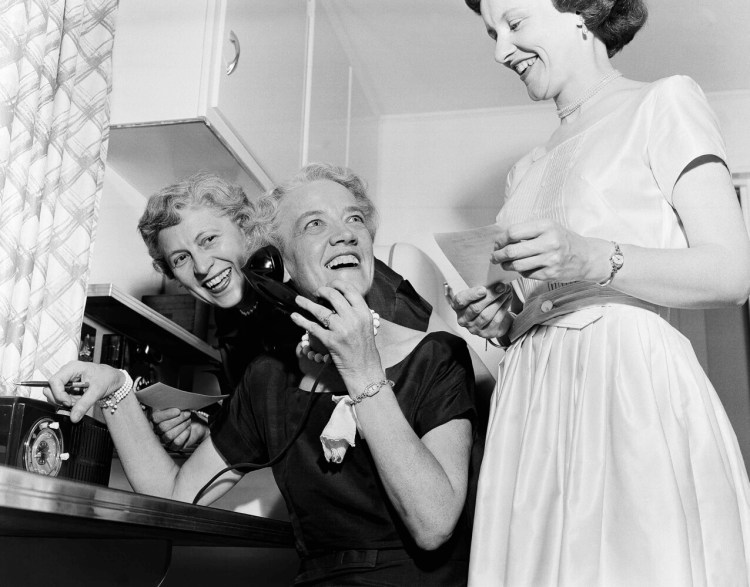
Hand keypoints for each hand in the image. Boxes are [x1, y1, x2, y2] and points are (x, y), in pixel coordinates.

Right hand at [45, 361, 124, 422]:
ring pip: (56, 395)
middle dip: (63, 399)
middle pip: (51, 389)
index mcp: (72, 368)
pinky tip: (80, 400)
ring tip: (81, 400)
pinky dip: (70, 402)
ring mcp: (66, 380)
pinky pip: (62, 398)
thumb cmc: (107, 378)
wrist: (113, 379)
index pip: (54, 381)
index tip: (69, 403)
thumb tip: (73, 417)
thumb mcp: (97, 391)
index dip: (58, 394)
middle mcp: (66, 373)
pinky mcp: (68, 387)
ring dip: (67, 402)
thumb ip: (84, 404)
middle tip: (76, 402)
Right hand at [150, 408, 208, 451]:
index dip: (167, 414)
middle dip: (178, 419)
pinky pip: (177, 442)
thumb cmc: (185, 413)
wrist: (196, 423)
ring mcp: (164, 440)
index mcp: (156, 419)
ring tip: (188, 420)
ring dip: (182, 426)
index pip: (155, 418)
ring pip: (169, 435)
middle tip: (187, 414)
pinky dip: (184, 434)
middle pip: (163, 427)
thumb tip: (174, 403)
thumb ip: (173, 404)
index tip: (178, 410)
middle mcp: (158, 430)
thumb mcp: (179, 406)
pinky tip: (188, 428)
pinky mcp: (173, 446)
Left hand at [290, 280, 380, 377]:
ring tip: (298, 300)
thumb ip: (355, 312)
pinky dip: (301, 320)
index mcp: (364, 313)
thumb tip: (338, 300)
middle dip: (322, 291)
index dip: (337, 284)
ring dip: (306, 303)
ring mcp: (341, 330)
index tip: (330, 285)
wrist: (364, 369)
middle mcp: (353, 319)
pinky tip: (295, 316)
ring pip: (320, 310)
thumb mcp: (366, 325)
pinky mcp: (330, 341)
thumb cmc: (364, 348)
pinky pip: (312, 327)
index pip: (350, 290)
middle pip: (333, 296)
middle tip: (316, 292)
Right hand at [448, 284, 512, 339]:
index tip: (483, 289)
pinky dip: (503, 308)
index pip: (460, 301)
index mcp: (457, 307)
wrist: (496, 319)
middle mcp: (463, 319)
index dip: (471, 295)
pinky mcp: (486, 333)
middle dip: (490, 296)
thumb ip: (479, 288)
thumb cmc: (485, 303)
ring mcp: (474, 328)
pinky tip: (508, 299)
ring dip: (498, 301)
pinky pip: (495, 320)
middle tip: (501, 287)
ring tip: (506, 291)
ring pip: (486, 315)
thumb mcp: (478, 294)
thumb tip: (492, 280)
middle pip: (475, 308)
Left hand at [492, 219, 609, 282]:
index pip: (513, 232)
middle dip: (498, 255)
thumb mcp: (548, 227)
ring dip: (506, 265)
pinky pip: (526, 274)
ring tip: (504, 264)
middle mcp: (549, 242)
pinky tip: (522, 267)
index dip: (500, 240)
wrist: (586, 256)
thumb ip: (527, 231)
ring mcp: (550, 260)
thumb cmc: (563, 240)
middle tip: (494, 257)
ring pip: (517, 265)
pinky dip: (521, 271)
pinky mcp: (550, 274)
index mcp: (546, 226)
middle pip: (512, 251)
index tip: (497, 244)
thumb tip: (501, 240)